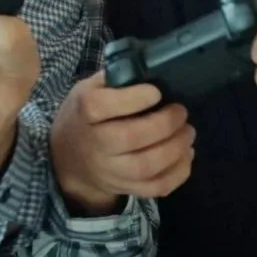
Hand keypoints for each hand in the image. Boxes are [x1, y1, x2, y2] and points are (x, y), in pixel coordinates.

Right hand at [49, 75, 194, 216]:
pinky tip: (186, 154)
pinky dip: (179, 172)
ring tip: (187, 132)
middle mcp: (95, 144)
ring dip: (176, 148)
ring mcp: (110, 171)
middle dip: (165, 124)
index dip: (134, 98)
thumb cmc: (86, 117)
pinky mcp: (125, 188)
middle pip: (130, 138)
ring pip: (146, 167)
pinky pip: (156, 188)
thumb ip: (115, 78)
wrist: (68, 159)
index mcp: (85, 112)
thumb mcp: (89, 89)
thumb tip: (151, 69)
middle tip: (181, 112)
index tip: (156, 92)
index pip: (101, 106)